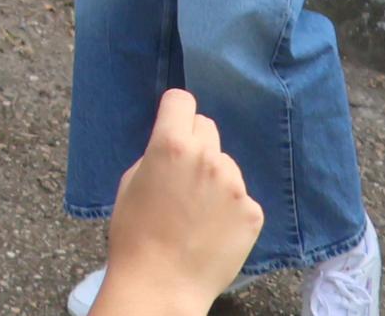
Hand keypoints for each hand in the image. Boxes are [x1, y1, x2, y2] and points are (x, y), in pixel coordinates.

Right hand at [91, 90, 261, 315]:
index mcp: (171, 144)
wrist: (162, 284)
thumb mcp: (131, 181)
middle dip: (195, 143)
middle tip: (182, 175)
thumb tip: (176, 145)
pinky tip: (213, 229)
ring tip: (198, 210)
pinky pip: (241, 196)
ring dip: (215, 177)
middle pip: (207, 127)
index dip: (174, 113)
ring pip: (226, 164)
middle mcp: (208, 157)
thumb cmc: (134, 233)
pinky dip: (229, 208)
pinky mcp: (253, 212)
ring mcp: (235, 185)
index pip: (182, 100)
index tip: (172, 127)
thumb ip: (156, 154)